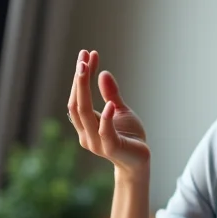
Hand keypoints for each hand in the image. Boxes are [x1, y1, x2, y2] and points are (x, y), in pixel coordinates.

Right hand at [67, 50, 149, 174]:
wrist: (139, 162)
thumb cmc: (129, 137)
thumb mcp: (120, 111)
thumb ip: (110, 94)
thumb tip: (102, 72)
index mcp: (85, 125)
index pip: (77, 98)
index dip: (80, 77)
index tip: (86, 55)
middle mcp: (85, 134)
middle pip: (77, 103)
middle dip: (78, 79)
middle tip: (83, 56)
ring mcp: (96, 142)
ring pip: (84, 113)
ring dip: (84, 88)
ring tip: (87, 67)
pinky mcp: (111, 148)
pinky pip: (104, 132)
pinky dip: (106, 117)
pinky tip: (110, 103)